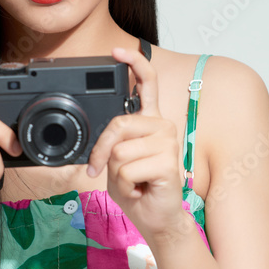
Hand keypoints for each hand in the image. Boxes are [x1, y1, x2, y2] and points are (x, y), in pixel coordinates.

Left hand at [85, 46, 186, 243]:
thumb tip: (100, 141)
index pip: (147, 83)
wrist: (157, 218)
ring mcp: (168, 142)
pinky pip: (126, 170)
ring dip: (115, 175)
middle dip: (101, 152)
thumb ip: (110, 143)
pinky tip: (141, 189)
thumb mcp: (115, 161)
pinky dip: (125, 186)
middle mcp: (162, 126)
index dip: (134, 63)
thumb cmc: (138, 189)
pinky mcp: (168, 162)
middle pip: (117, 125)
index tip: (118, 50)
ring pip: (118, 152)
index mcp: (150, 121)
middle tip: (101, 170)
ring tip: (133, 181)